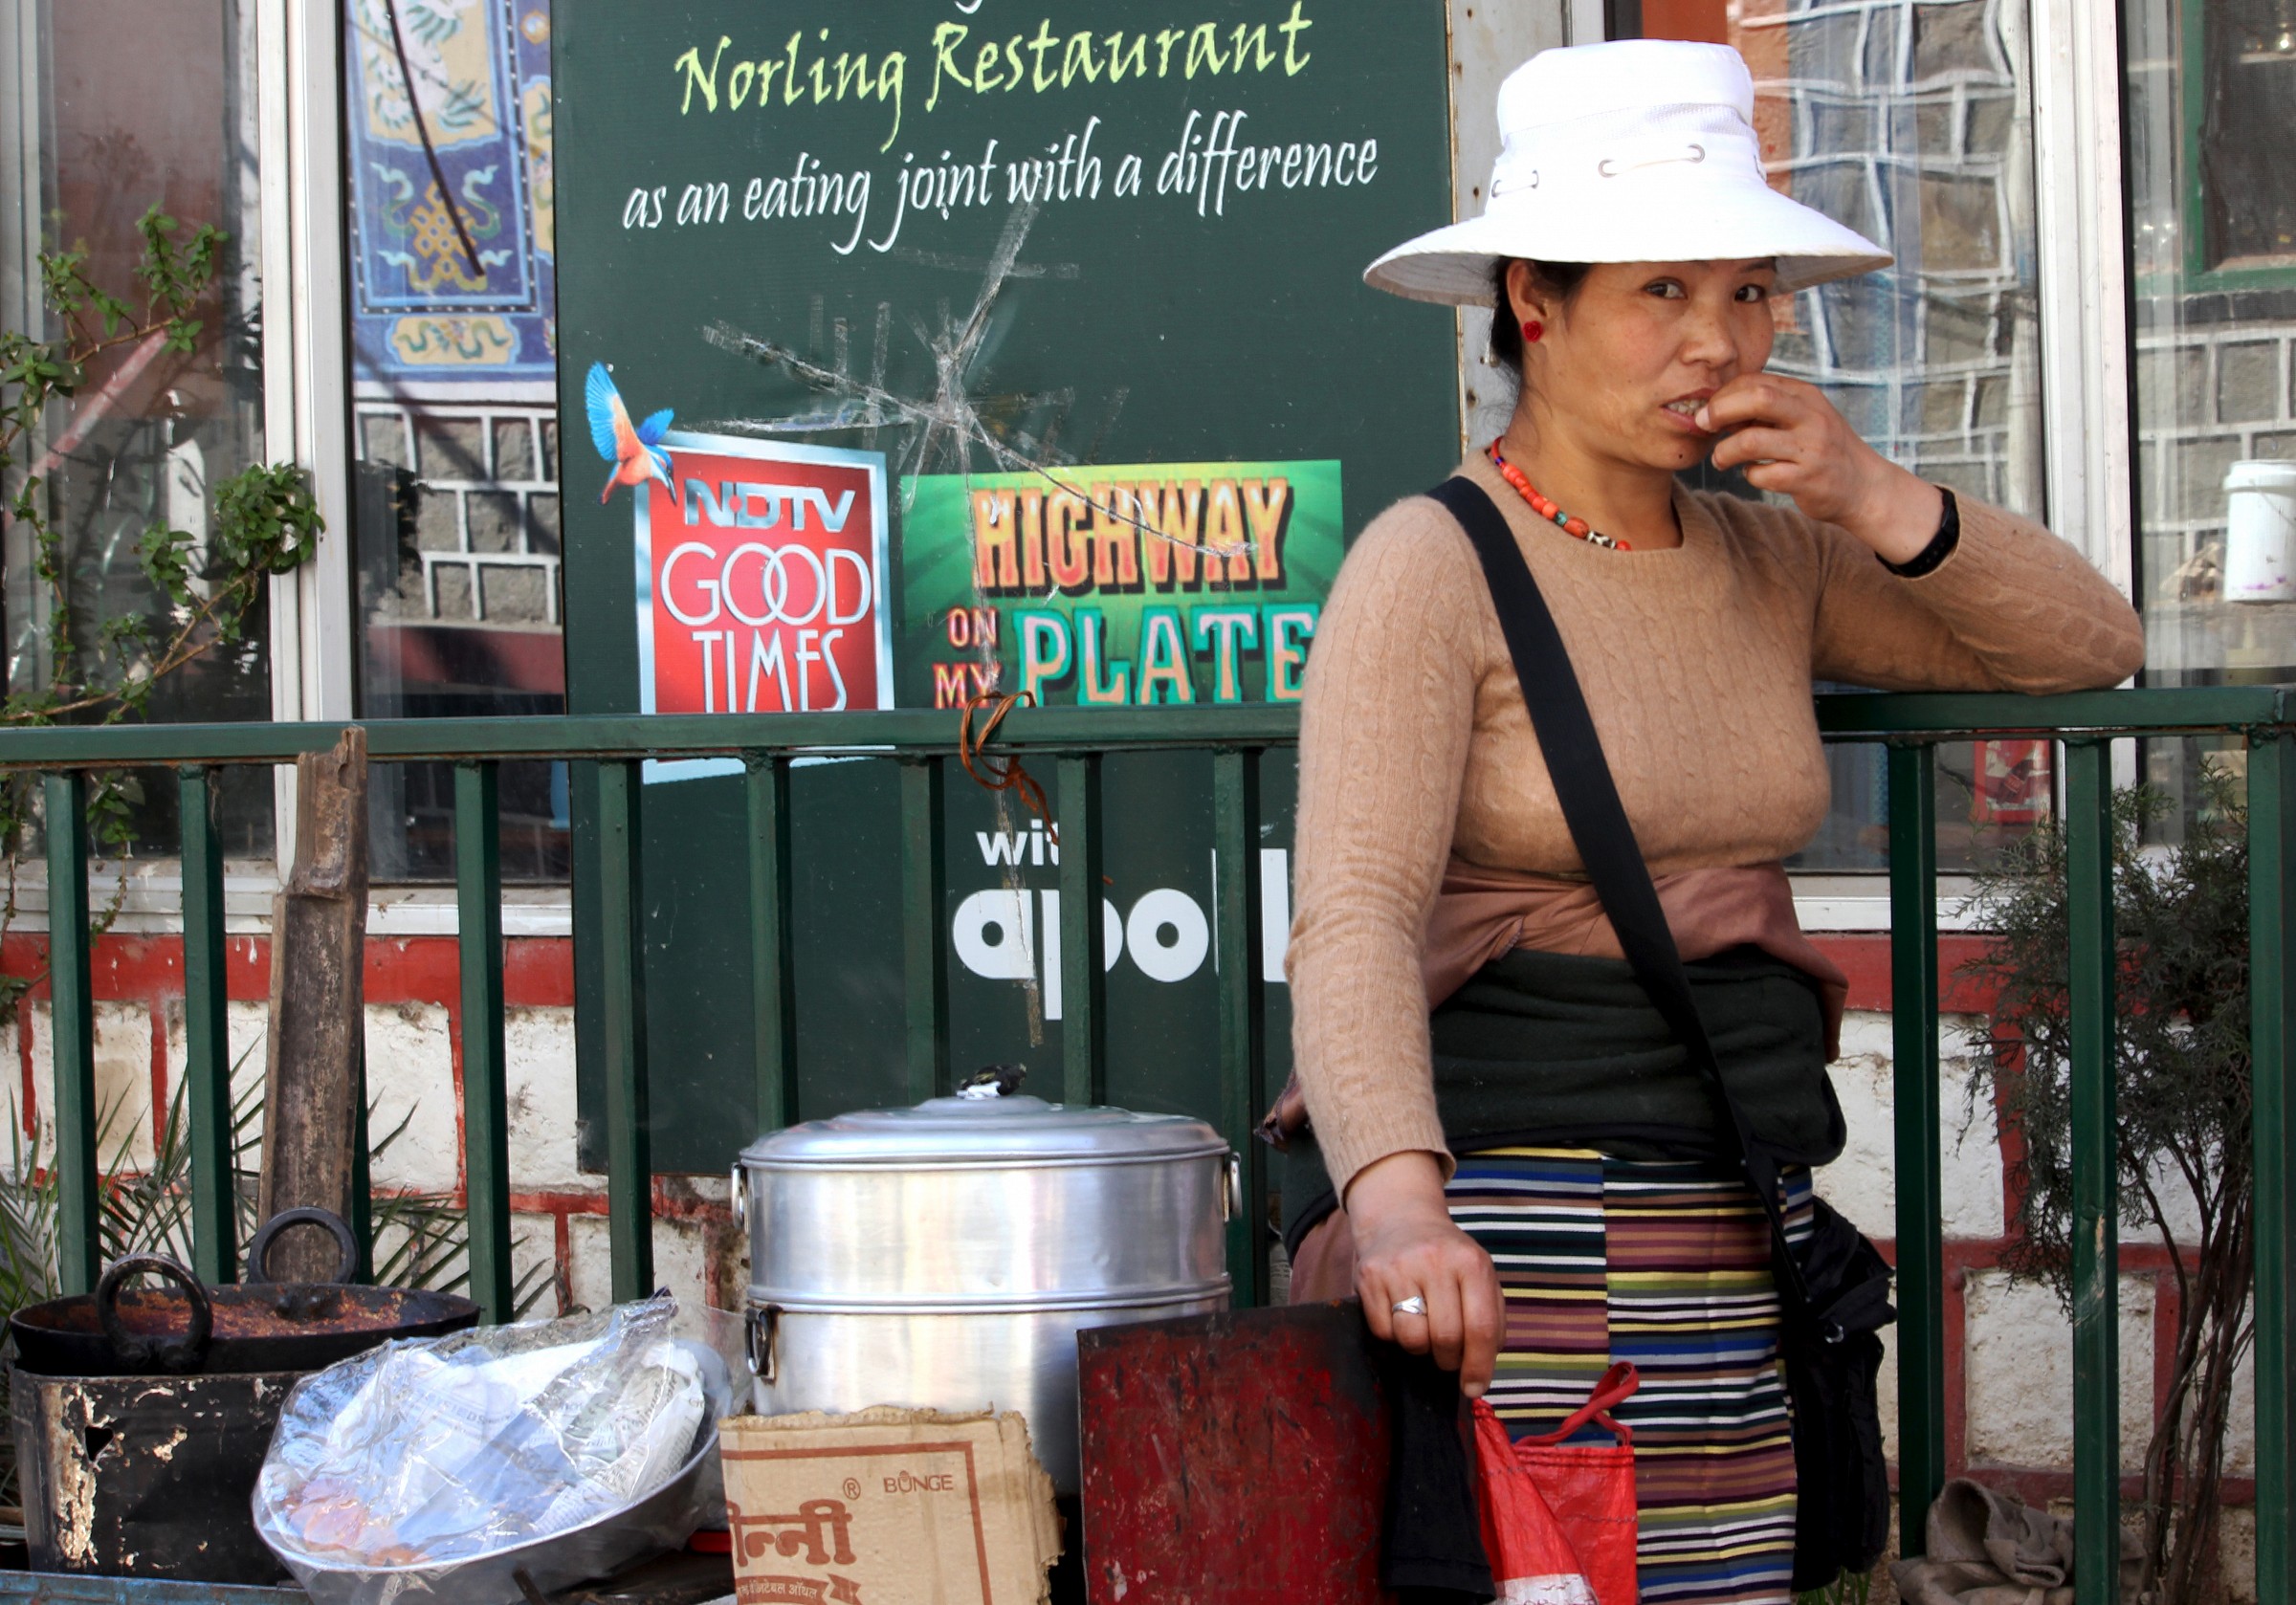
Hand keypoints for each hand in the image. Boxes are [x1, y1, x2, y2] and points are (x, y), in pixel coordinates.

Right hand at [1346, 1150, 1502, 1397]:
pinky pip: (1382, 1331)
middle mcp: (1435, 1261)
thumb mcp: (1479, 1276)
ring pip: (1412, 1338)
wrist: (1400, 1218)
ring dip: (1419, 1348)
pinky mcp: (1369, 1276)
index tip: (1474, 1388)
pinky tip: (1399, 1314)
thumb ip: (1490, 1320)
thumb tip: (1480, 1372)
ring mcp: (1399, 1267)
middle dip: (1448, 1359)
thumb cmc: (1447, 1259)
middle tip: (1447, 1356)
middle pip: (1445, 1337)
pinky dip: (1393, 1335)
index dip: (1478, 1366)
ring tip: (1422, 1331)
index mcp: (1471, 1263)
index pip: (1480, 1327)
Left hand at [1698, 374, 1942, 564]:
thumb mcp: (1802, 417)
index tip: (1709, 411)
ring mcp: (1810, 448)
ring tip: (1721, 458)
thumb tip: (1716, 408)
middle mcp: (1811, 417)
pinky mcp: (1806, 479)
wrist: (1863, 486)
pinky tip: (1754, 474)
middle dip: (1720, 410)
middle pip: (1756, 399)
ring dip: (1725, 451)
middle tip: (1704, 425)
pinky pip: (1761, 475)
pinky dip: (1749, 475)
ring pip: (1750, 441)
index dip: (1724, 395)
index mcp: (1806, 396)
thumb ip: (1767, 409)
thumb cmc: (1821, 449)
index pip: (1756, 381)